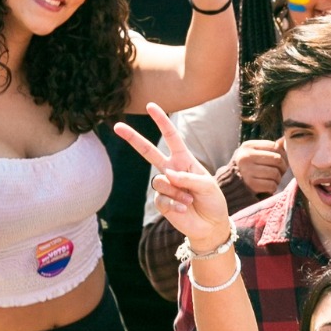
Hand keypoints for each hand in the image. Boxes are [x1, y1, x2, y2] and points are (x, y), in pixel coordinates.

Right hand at [114, 102, 233, 250]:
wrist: (211, 225)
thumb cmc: (212, 201)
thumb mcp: (208, 186)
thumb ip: (189, 178)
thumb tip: (167, 174)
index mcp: (184, 160)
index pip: (172, 138)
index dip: (162, 122)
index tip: (152, 106)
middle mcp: (171, 170)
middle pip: (148, 151)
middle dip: (133, 138)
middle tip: (117, 126)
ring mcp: (165, 186)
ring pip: (161, 181)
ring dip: (178, 192)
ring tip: (190, 200)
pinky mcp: (161, 202)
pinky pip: (161, 199)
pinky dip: (176, 205)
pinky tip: (184, 209)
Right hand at [227, 139, 286, 198]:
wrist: (230, 185)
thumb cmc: (247, 167)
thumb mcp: (254, 154)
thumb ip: (269, 148)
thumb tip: (285, 141)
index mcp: (248, 146)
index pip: (275, 146)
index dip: (283, 155)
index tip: (282, 161)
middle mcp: (246, 157)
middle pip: (277, 159)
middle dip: (283, 167)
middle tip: (280, 172)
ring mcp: (247, 170)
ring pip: (275, 173)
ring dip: (278, 179)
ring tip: (272, 180)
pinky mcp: (250, 184)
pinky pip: (271, 185)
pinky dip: (273, 187)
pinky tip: (267, 187)